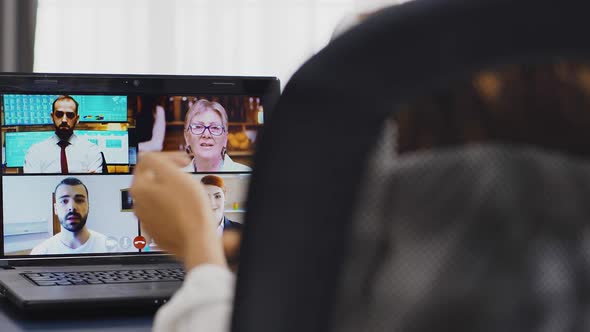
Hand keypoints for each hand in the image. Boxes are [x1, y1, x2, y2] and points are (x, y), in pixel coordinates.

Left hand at [131, 152, 225, 269]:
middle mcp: (138, 204)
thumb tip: (145, 156)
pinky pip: (163, 213)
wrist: (197, 239)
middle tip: (186, 176)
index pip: (147, 162)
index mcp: (139, 188)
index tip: (183, 161)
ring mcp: (146, 220)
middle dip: (169, 175)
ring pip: (157, 197)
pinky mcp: (157, 231)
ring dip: (170, 192)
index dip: (168, 157)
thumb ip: (155, 160)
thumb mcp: (174, 174)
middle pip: (151, 180)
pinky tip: (185, 209)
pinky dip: (172, 208)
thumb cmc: (189, 209)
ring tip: (188, 194)